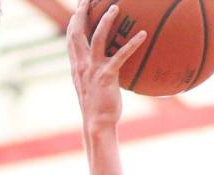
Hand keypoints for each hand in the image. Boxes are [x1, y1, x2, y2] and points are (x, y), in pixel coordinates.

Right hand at [67, 1, 145, 130]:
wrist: (97, 124)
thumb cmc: (98, 109)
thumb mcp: (92, 87)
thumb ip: (95, 73)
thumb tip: (107, 66)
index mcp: (77, 66)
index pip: (71, 38)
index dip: (74, 20)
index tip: (79, 7)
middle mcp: (82, 64)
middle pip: (78, 31)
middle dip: (82, 12)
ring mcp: (94, 69)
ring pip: (98, 38)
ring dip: (106, 20)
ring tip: (115, 7)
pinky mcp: (107, 76)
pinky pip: (121, 56)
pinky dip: (132, 44)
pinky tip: (143, 34)